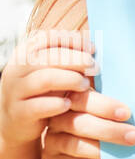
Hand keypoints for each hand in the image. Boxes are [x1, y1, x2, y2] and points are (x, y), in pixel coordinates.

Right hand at [0, 30, 95, 146]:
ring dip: (71, 80)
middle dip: (77, 60)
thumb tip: (93, 46)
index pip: (48, 38)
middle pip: (48, 57)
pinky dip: (57, 103)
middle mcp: (16, 69)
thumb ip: (68, 57)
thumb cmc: (43, 89)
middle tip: (95, 67)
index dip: (73, 41)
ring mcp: (15, 91)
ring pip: (45, 79)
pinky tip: (68, 104)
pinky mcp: (19, 112)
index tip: (92, 49)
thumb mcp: (54, 69)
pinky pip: (39, 106)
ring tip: (85, 85)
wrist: (18, 121)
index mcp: (25, 53)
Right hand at [41, 88, 134, 158]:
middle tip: (134, 135)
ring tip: (125, 149)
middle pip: (78, 123)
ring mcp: (51, 138)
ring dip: (103, 147)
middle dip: (109, 130)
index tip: (127, 113)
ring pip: (74, 144)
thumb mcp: (107, 107)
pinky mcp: (51, 158)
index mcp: (70, 97)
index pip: (82, 99)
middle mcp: (56, 117)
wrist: (86, 144)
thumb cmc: (104, 117)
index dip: (105, 106)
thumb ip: (115, 102)